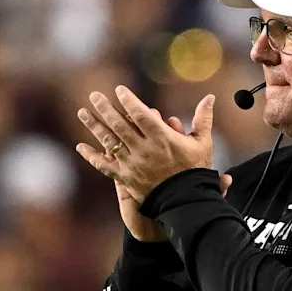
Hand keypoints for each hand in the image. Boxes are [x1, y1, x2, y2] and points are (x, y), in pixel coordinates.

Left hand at [75, 85, 216, 201]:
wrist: (186, 201)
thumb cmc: (195, 171)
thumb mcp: (203, 143)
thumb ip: (204, 118)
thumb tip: (211, 97)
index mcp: (162, 138)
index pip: (141, 114)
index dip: (129, 100)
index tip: (119, 89)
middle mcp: (144, 149)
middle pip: (120, 124)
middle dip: (105, 108)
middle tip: (94, 95)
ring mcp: (133, 164)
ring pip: (109, 141)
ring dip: (94, 126)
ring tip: (82, 112)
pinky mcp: (126, 178)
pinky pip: (105, 166)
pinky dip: (92, 156)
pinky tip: (80, 147)